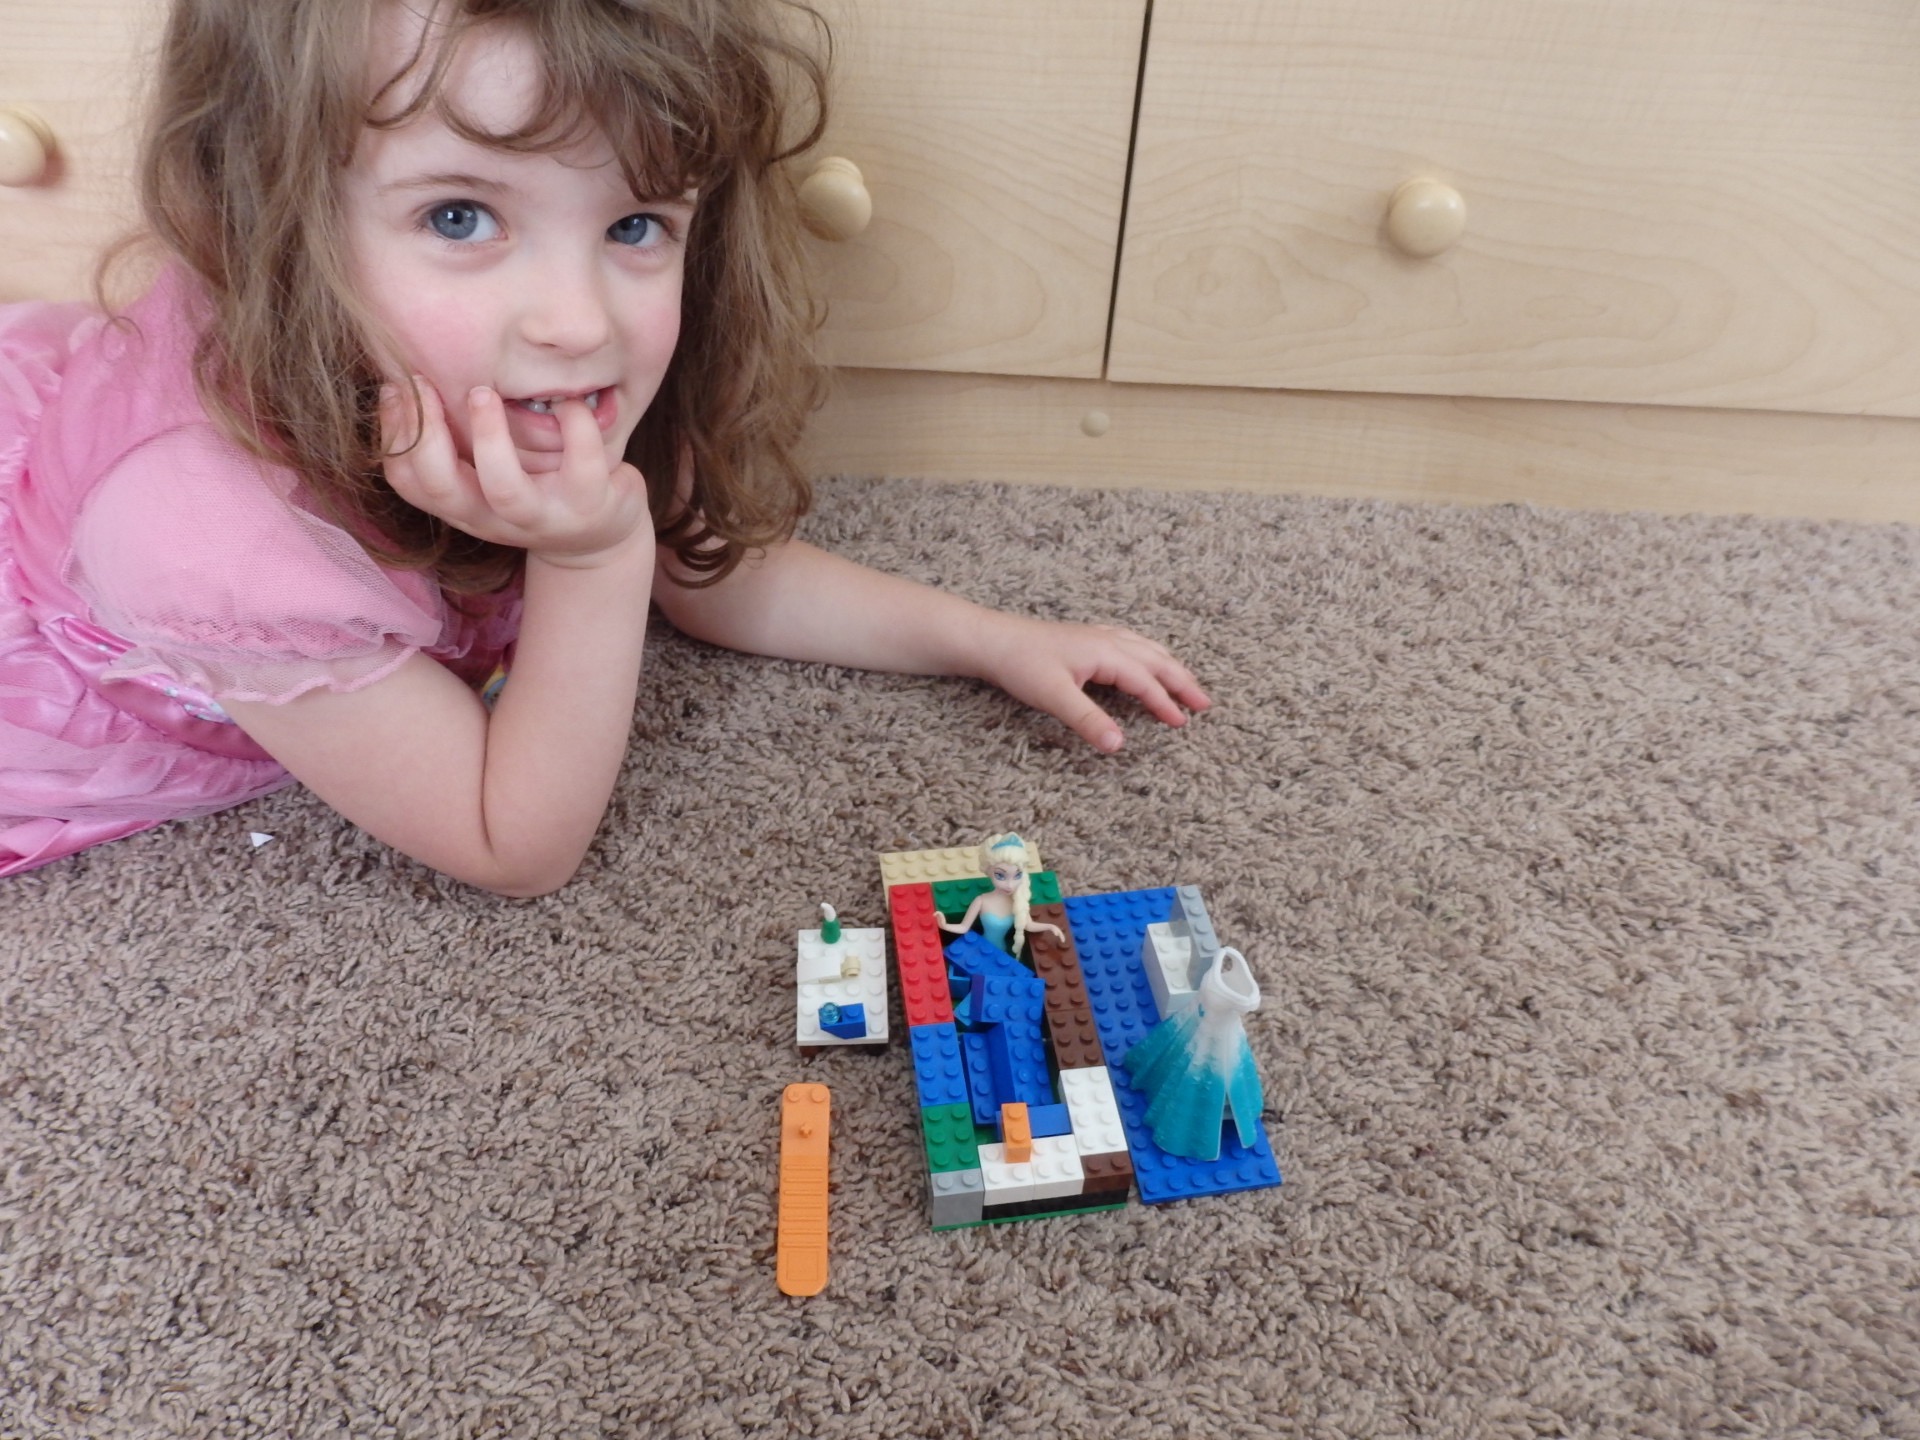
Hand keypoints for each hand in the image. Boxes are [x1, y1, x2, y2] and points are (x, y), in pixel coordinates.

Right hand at [380, 380, 652, 567]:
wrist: (599, 539)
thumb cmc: (534, 489)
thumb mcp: (487, 474)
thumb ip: (457, 441)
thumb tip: (413, 376)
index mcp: (462, 505)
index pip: (409, 481)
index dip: (392, 435)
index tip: (394, 387)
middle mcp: (494, 518)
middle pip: (442, 489)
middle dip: (426, 435)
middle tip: (425, 382)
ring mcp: (543, 516)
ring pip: (504, 488)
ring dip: (490, 437)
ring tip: (484, 392)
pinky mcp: (590, 506)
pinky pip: (582, 465)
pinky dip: (576, 425)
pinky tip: (569, 402)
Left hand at [980, 616, 1210, 752]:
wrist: (991, 639)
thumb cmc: (1021, 664)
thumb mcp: (1055, 697)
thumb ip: (1089, 721)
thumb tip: (1119, 746)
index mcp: (1105, 653)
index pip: (1145, 681)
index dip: (1165, 703)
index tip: (1182, 723)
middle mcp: (1107, 640)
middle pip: (1155, 660)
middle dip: (1182, 681)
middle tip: (1205, 703)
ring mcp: (1097, 636)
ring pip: (1145, 648)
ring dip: (1168, 666)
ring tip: (1186, 682)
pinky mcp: (1086, 638)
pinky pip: (1130, 642)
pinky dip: (1148, 653)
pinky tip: (1146, 656)